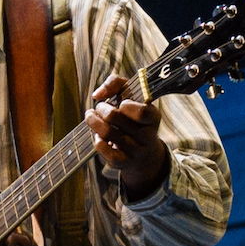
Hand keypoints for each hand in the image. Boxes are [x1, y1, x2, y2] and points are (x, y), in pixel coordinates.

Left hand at [87, 74, 167, 197]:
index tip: (121, 102)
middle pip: (116, 118)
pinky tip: (97, 135)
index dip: (126, 106)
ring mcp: (135, 151)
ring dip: (93, 121)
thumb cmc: (133, 116)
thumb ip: (115, 83)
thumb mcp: (131, 95)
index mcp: (153, 117)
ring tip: (90, 116)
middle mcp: (147, 135)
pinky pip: (103, 149)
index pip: (142, 112)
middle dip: (102, 108)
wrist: (143, 153)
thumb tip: (97, 94)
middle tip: (99, 107)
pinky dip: (96, 139)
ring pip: (107, 133)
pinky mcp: (122, 162)